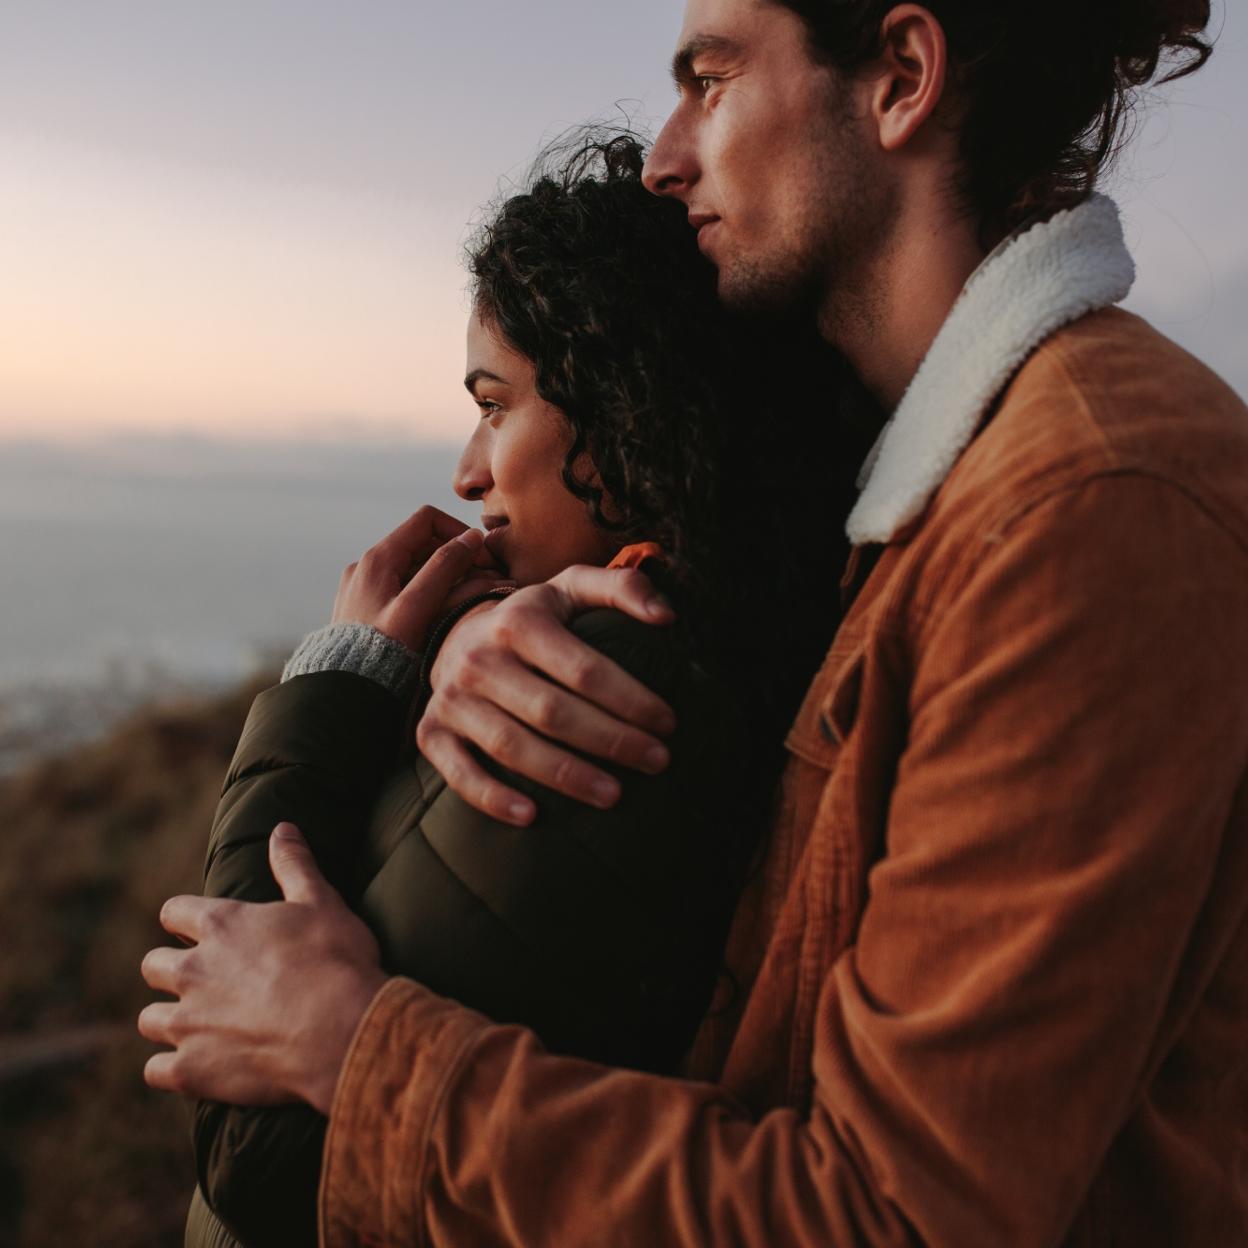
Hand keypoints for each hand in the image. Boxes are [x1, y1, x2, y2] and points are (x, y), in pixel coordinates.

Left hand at [138, 824, 387, 1115]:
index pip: (173, 912)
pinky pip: (155, 1070)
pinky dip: (172, 1068)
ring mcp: (188, 1022)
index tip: (200, 930)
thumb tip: (283, 827)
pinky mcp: (191, 1069)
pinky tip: (198, 1065)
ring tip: (199, 1025)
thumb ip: (294, 864)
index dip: (184, 920)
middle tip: (204, 981)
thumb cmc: (335, 959)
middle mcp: (193, 970)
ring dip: (169, 1020)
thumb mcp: (321, 900)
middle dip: (171, 971)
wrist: (343, 1028)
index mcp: (221, 924)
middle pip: (153, 966)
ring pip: (150, 1020)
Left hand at [331, 506, 513, 651]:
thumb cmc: (381, 653)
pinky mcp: (368, 607)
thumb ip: (444, 569)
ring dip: (449, 576)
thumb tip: (472, 538)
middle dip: (459, 557)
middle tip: (489, 580)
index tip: (483, 557)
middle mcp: (368, 566)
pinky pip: (406, 588)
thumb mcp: (417, 607)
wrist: (344, 691)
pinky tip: (447, 613)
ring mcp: (367, 587)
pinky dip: (431, 592)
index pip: (427, 520)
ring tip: (474, 598)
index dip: (459, 532)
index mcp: (378, 558)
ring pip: (418, 567)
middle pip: (425, 544)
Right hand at [419, 564, 677, 825]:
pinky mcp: (432, 733)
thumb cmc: (532, 619)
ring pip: (512, 746)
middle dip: (611, 741)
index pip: (584, 669)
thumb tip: (666, 617)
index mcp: (519, 621)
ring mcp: (452, 699)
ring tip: (613, 795)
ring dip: (566, 776)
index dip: (631, 699)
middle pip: (553, 711)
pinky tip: (532, 817)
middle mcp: (479, 659)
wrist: (455, 636)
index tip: (667, 724)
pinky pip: (459, 774)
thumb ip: (622, 588)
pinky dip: (493, 798)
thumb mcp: (572, 589)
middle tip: (657, 761)